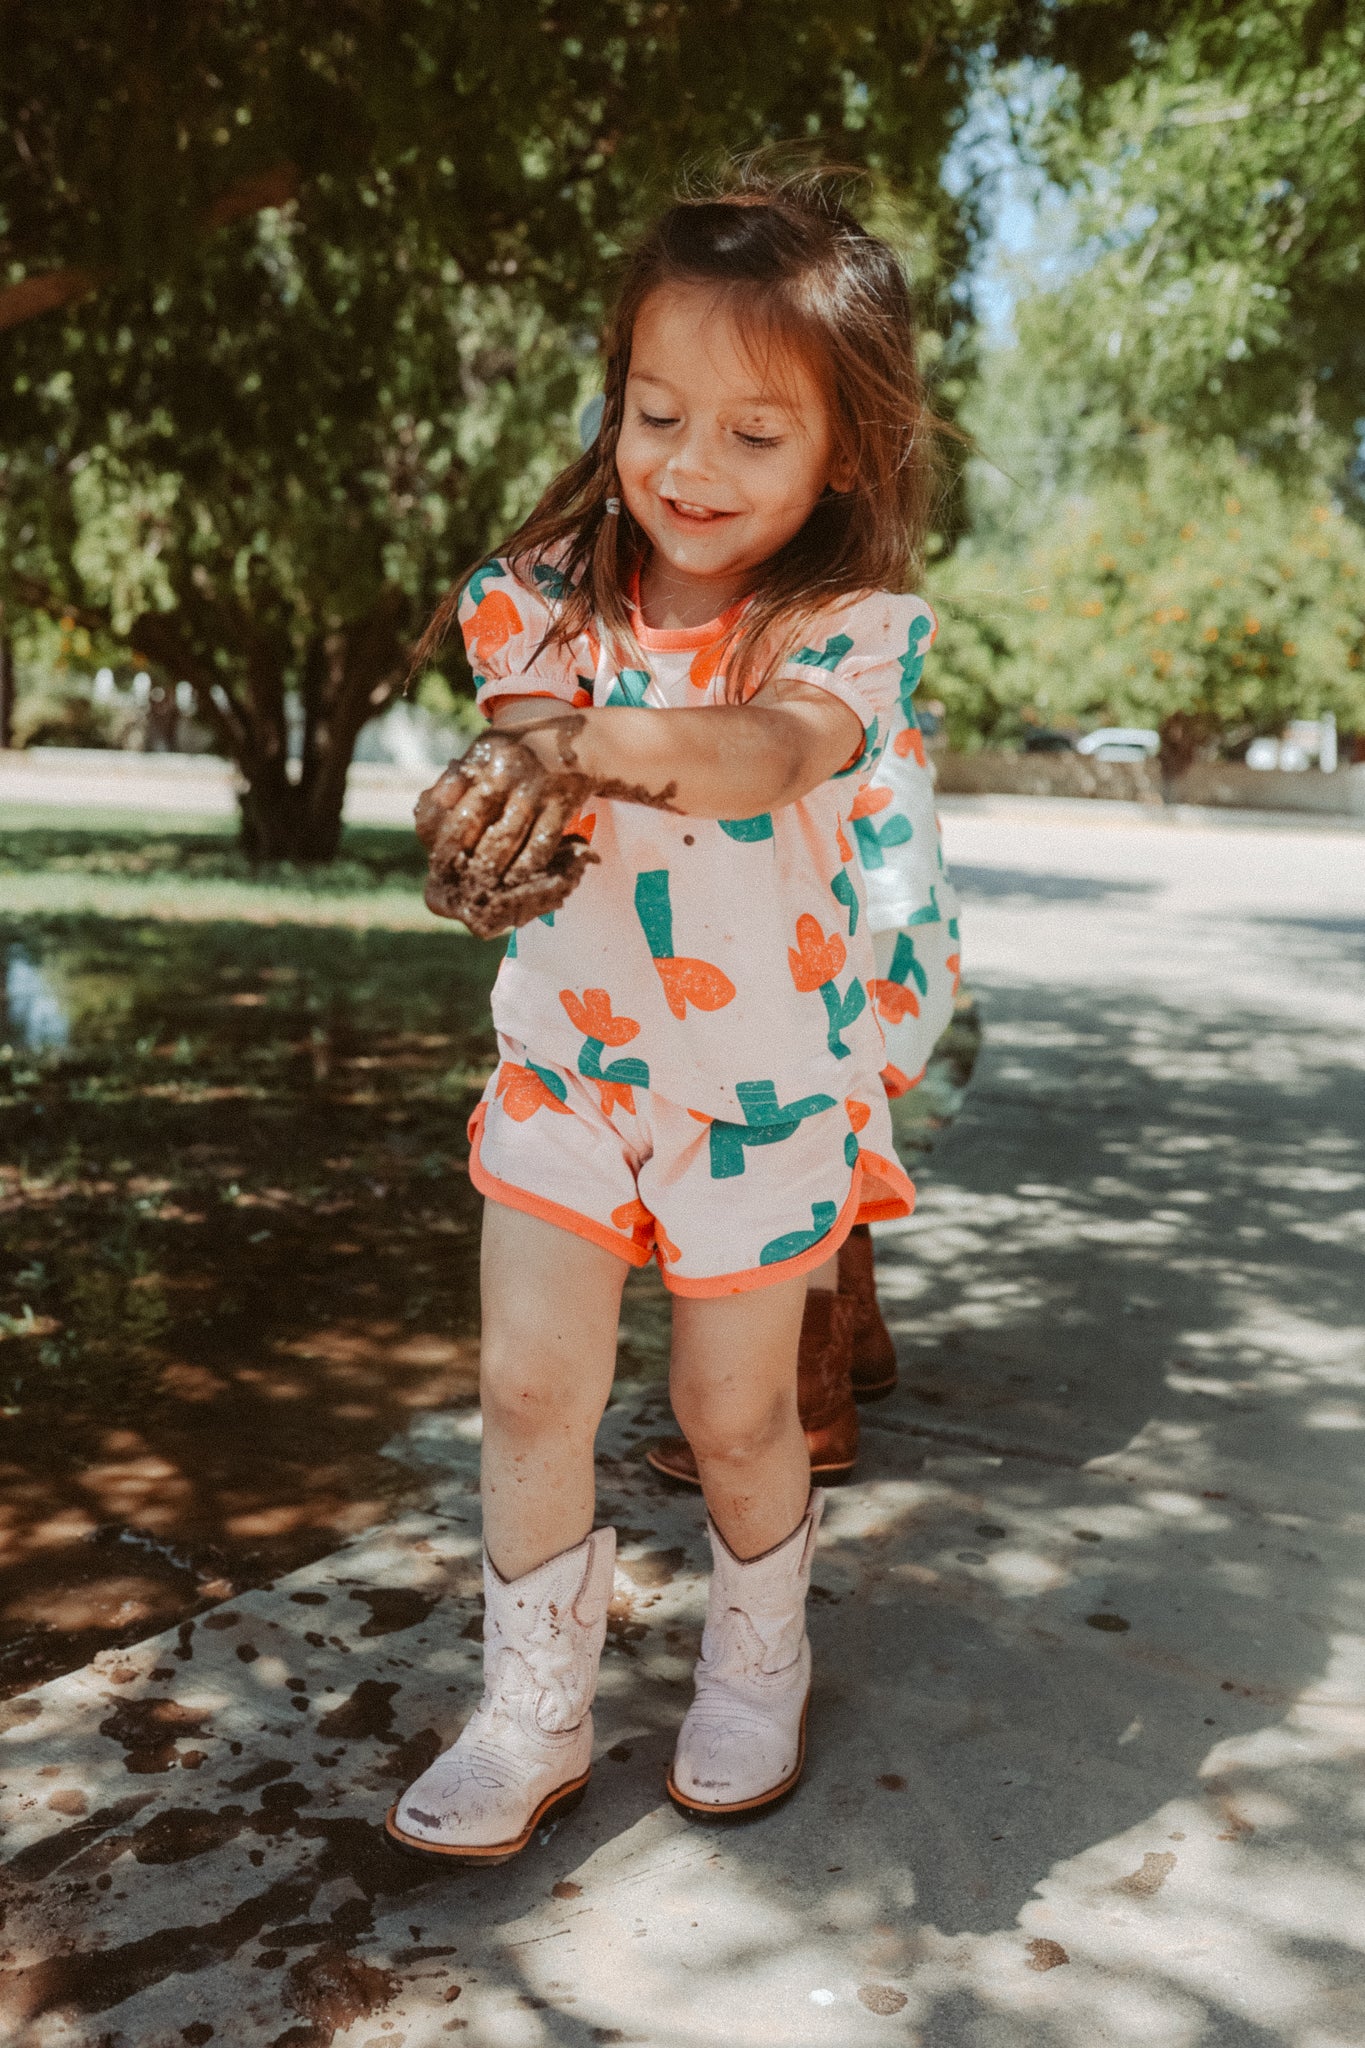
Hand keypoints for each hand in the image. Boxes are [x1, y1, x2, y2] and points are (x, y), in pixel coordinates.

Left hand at [415, 729, 597, 938]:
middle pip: (476, 826)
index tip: (439, 864)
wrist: (580, 740)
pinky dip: (525, 870)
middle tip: (457, 886)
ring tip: (481, 890)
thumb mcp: (487, 751)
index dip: (445, 840)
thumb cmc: (520, 751)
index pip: (455, 806)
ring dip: (492, 872)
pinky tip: (514, 882)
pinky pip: (540, 848)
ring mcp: (538, 790)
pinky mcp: (562, 806)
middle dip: (466, 863)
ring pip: (507, 843)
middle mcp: (511, 771)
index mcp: (486, 757)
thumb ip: (458, 778)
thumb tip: (435, 804)